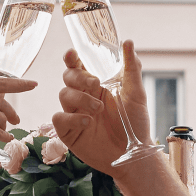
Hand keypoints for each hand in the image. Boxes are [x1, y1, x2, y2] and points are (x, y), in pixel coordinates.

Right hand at [0, 73, 33, 163]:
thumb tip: (2, 95)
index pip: (0, 82)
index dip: (20, 84)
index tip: (33, 84)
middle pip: (4, 102)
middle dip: (11, 114)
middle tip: (16, 121)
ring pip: (3, 118)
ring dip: (2, 127)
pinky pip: (2, 132)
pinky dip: (2, 137)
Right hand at [52, 40, 154, 177]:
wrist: (134, 154)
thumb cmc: (135, 124)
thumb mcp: (136, 93)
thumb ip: (131, 68)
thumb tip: (127, 41)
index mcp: (95, 87)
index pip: (78, 67)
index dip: (72, 59)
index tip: (72, 54)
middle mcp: (82, 98)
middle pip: (67, 78)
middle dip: (78, 78)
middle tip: (95, 84)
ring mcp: (74, 114)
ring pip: (63, 95)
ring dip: (80, 98)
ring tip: (98, 108)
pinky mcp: (68, 132)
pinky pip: (59, 119)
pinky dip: (71, 118)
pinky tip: (87, 121)